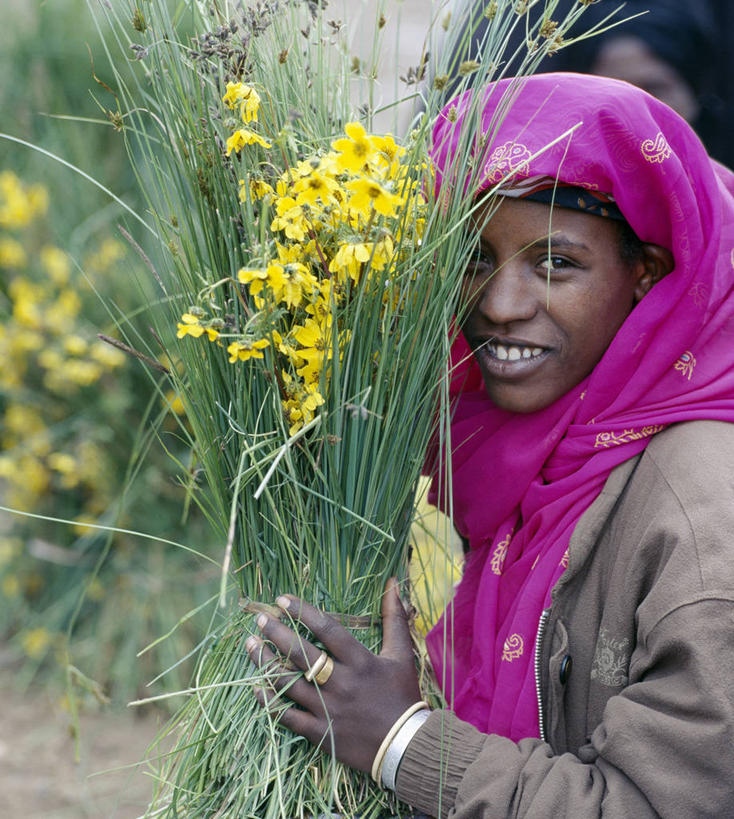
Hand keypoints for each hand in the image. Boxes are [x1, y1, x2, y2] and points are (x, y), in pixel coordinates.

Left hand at [245, 577, 422, 772]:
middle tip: (260, 619)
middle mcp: (341, 683)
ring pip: (288, 682)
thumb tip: (392, 583)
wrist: (406, 745)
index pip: (326, 629)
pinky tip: (255, 687)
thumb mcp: (402, 653)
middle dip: (277, 633)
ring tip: (250, 645)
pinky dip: (269, 701)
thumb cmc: (403, 695)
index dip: (302, 612)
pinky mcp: (320, 733)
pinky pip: (288, 716)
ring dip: (266, 662)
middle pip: (301, 653)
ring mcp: (328, 709)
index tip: (282, 600)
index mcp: (360, 661)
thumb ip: (394, 618)